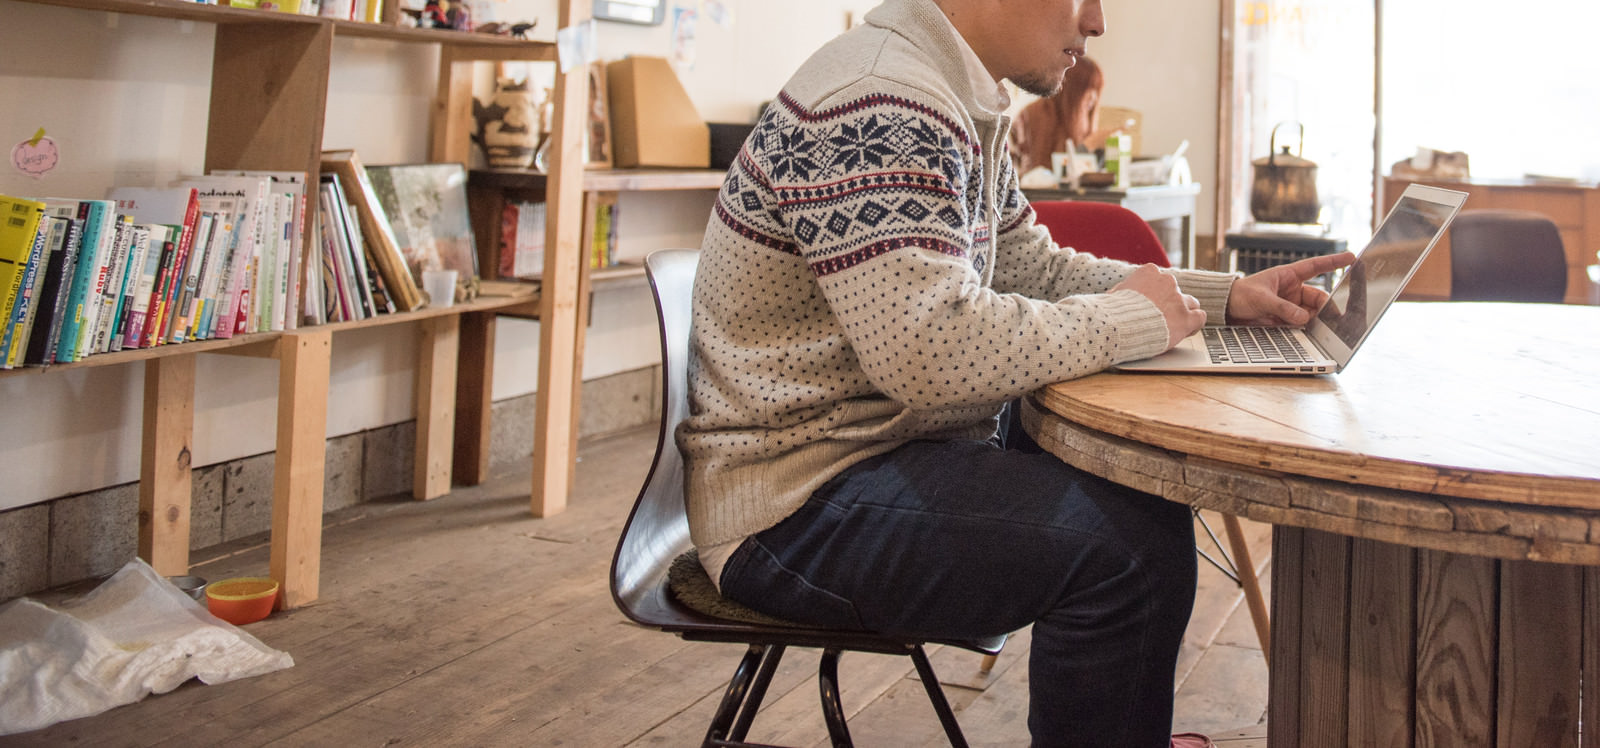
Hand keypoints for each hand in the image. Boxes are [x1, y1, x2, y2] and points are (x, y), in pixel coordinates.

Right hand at [1113, 264, 1206, 349]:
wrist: (1118, 325)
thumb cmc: (1112, 312)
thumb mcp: (1115, 293)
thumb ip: (1125, 291)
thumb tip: (1120, 295)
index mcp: (1150, 272)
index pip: (1161, 280)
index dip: (1158, 294)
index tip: (1152, 305)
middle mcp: (1168, 281)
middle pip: (1176, 291)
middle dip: (1171, 304)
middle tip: (1162, 317)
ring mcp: (1179, 299)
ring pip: (1191, 303)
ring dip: (1184, 313)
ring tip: (1176, 325)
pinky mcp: (1186, 318)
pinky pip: (1200, 317)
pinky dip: (1194, 325)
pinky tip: (1187, 331)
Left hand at [1226, 251, 1356, 325]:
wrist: (1226, 309)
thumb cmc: (1240, 294)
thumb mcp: (1261, 299)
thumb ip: (1282, 308)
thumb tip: (1303, 318)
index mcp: (1288, 275)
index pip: (1315, 266)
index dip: (1334, 261)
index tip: (1351, 257)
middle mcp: (1293, 289)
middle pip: (1318, 297)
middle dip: (1326, 306)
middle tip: (1333, 317)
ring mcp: (1291, 305)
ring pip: (1312, 312)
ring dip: (1317, 319)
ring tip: (1321, 328)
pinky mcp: (1286, 319)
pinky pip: (1302, 323)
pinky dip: (1307, 328)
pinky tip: (1311, 333)